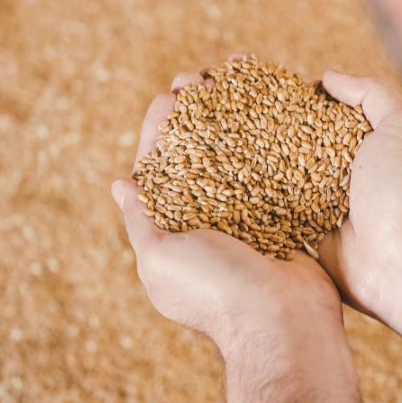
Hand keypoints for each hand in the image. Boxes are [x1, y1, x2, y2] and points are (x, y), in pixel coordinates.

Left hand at [112, 68, 368, 402]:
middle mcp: (207, 217)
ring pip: (233, 153)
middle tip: (199, 80)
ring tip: (233, 81)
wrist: (282, 322)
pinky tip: (272, 110)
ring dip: (230, 117)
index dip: (158, 129)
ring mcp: (246, 213)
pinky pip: (271, 168)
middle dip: (194, 114)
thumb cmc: (215, 291)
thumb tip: (119, 186)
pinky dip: (268, 138)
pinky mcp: (281, 212)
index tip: (169, 96)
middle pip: (195, 153)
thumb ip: (141, 221)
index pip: (156, 166)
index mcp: (172, 228)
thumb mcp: (160, 259)